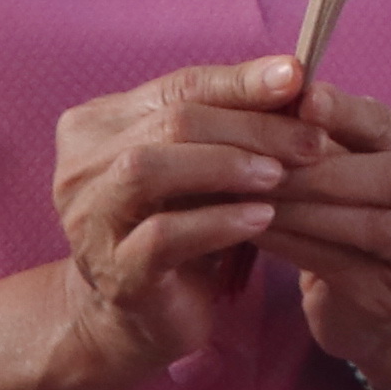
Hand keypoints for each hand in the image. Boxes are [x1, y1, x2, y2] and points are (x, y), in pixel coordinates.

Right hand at [47, 58, 322, 377]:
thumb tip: (295, 76)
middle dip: (250, 128)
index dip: (241, 81)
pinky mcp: (113, 269)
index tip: (299, 77)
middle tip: (310, 141)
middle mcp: (80, 166)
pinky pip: (163, 235)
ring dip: (226, 167)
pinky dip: (218, 221)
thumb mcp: (204, 163)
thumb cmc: (183, 222)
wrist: (146, 313)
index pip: (178, 87)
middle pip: (170, 124)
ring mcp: (88, 219)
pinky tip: (262, 219)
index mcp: (98, 124)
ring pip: (149, 169)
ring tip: (280, 175)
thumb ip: (233, 120)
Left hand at [270, 84, 390, 389]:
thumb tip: (271, 94)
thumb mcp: (354, 176)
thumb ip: (329, 143)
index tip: (304, 97)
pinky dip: (294, 244)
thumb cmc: (357, 228)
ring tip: (248, 194)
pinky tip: (255, 231)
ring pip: (370, 224)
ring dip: (305, 207)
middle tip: (260, 158)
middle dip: (322, 166)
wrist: (390, 317)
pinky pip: (341, 265)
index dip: (350, 112)